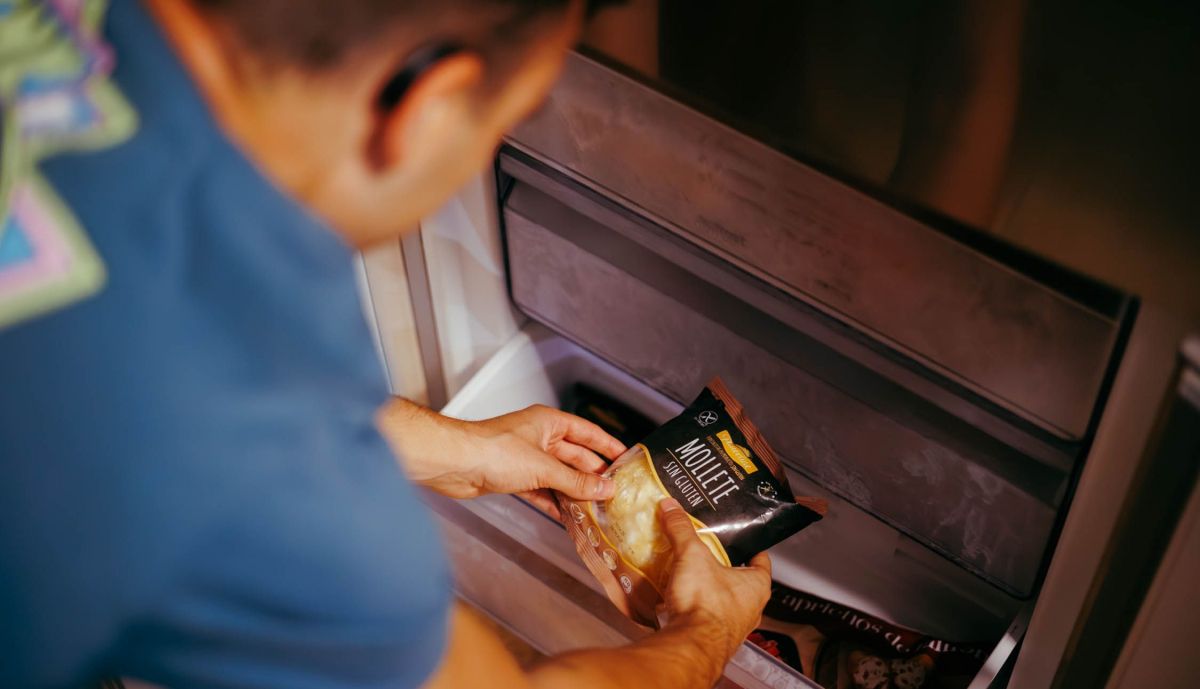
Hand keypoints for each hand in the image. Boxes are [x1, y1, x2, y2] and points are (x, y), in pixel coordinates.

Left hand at [379, 399, 624, 517]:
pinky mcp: (513, 477)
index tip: (624, 458)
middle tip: (612, 492)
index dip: (607, 445)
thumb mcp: (543, 467)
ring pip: (558, 476)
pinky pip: (541, 490)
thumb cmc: (491, 450)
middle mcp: (538, 438)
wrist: (454, 464)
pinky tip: (567, 515)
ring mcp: (525, 458)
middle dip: (592, 475)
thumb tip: (604, 487)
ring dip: (574, 492)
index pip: (587, 432)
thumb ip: (576, 480)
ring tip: (595, 508)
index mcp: (548, 423)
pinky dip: (554, 502)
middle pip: (574, 457)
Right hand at [657, 498, 771, 660]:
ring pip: (726, 603)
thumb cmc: (705, 603)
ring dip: (712, 592)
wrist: (690, 645)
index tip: (741, 540)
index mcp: (757, 585)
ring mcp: (734, 627)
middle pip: (742, 582)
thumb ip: (682, 529)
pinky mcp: (715, 640)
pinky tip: (682, 602)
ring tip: (692, 577)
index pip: (761, 560)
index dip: (751, 548)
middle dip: (725, 570)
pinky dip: (698, 611)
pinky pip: (708, 620)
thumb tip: (672, 508)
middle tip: (708, 555)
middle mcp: (752, 609)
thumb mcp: (692, 555)